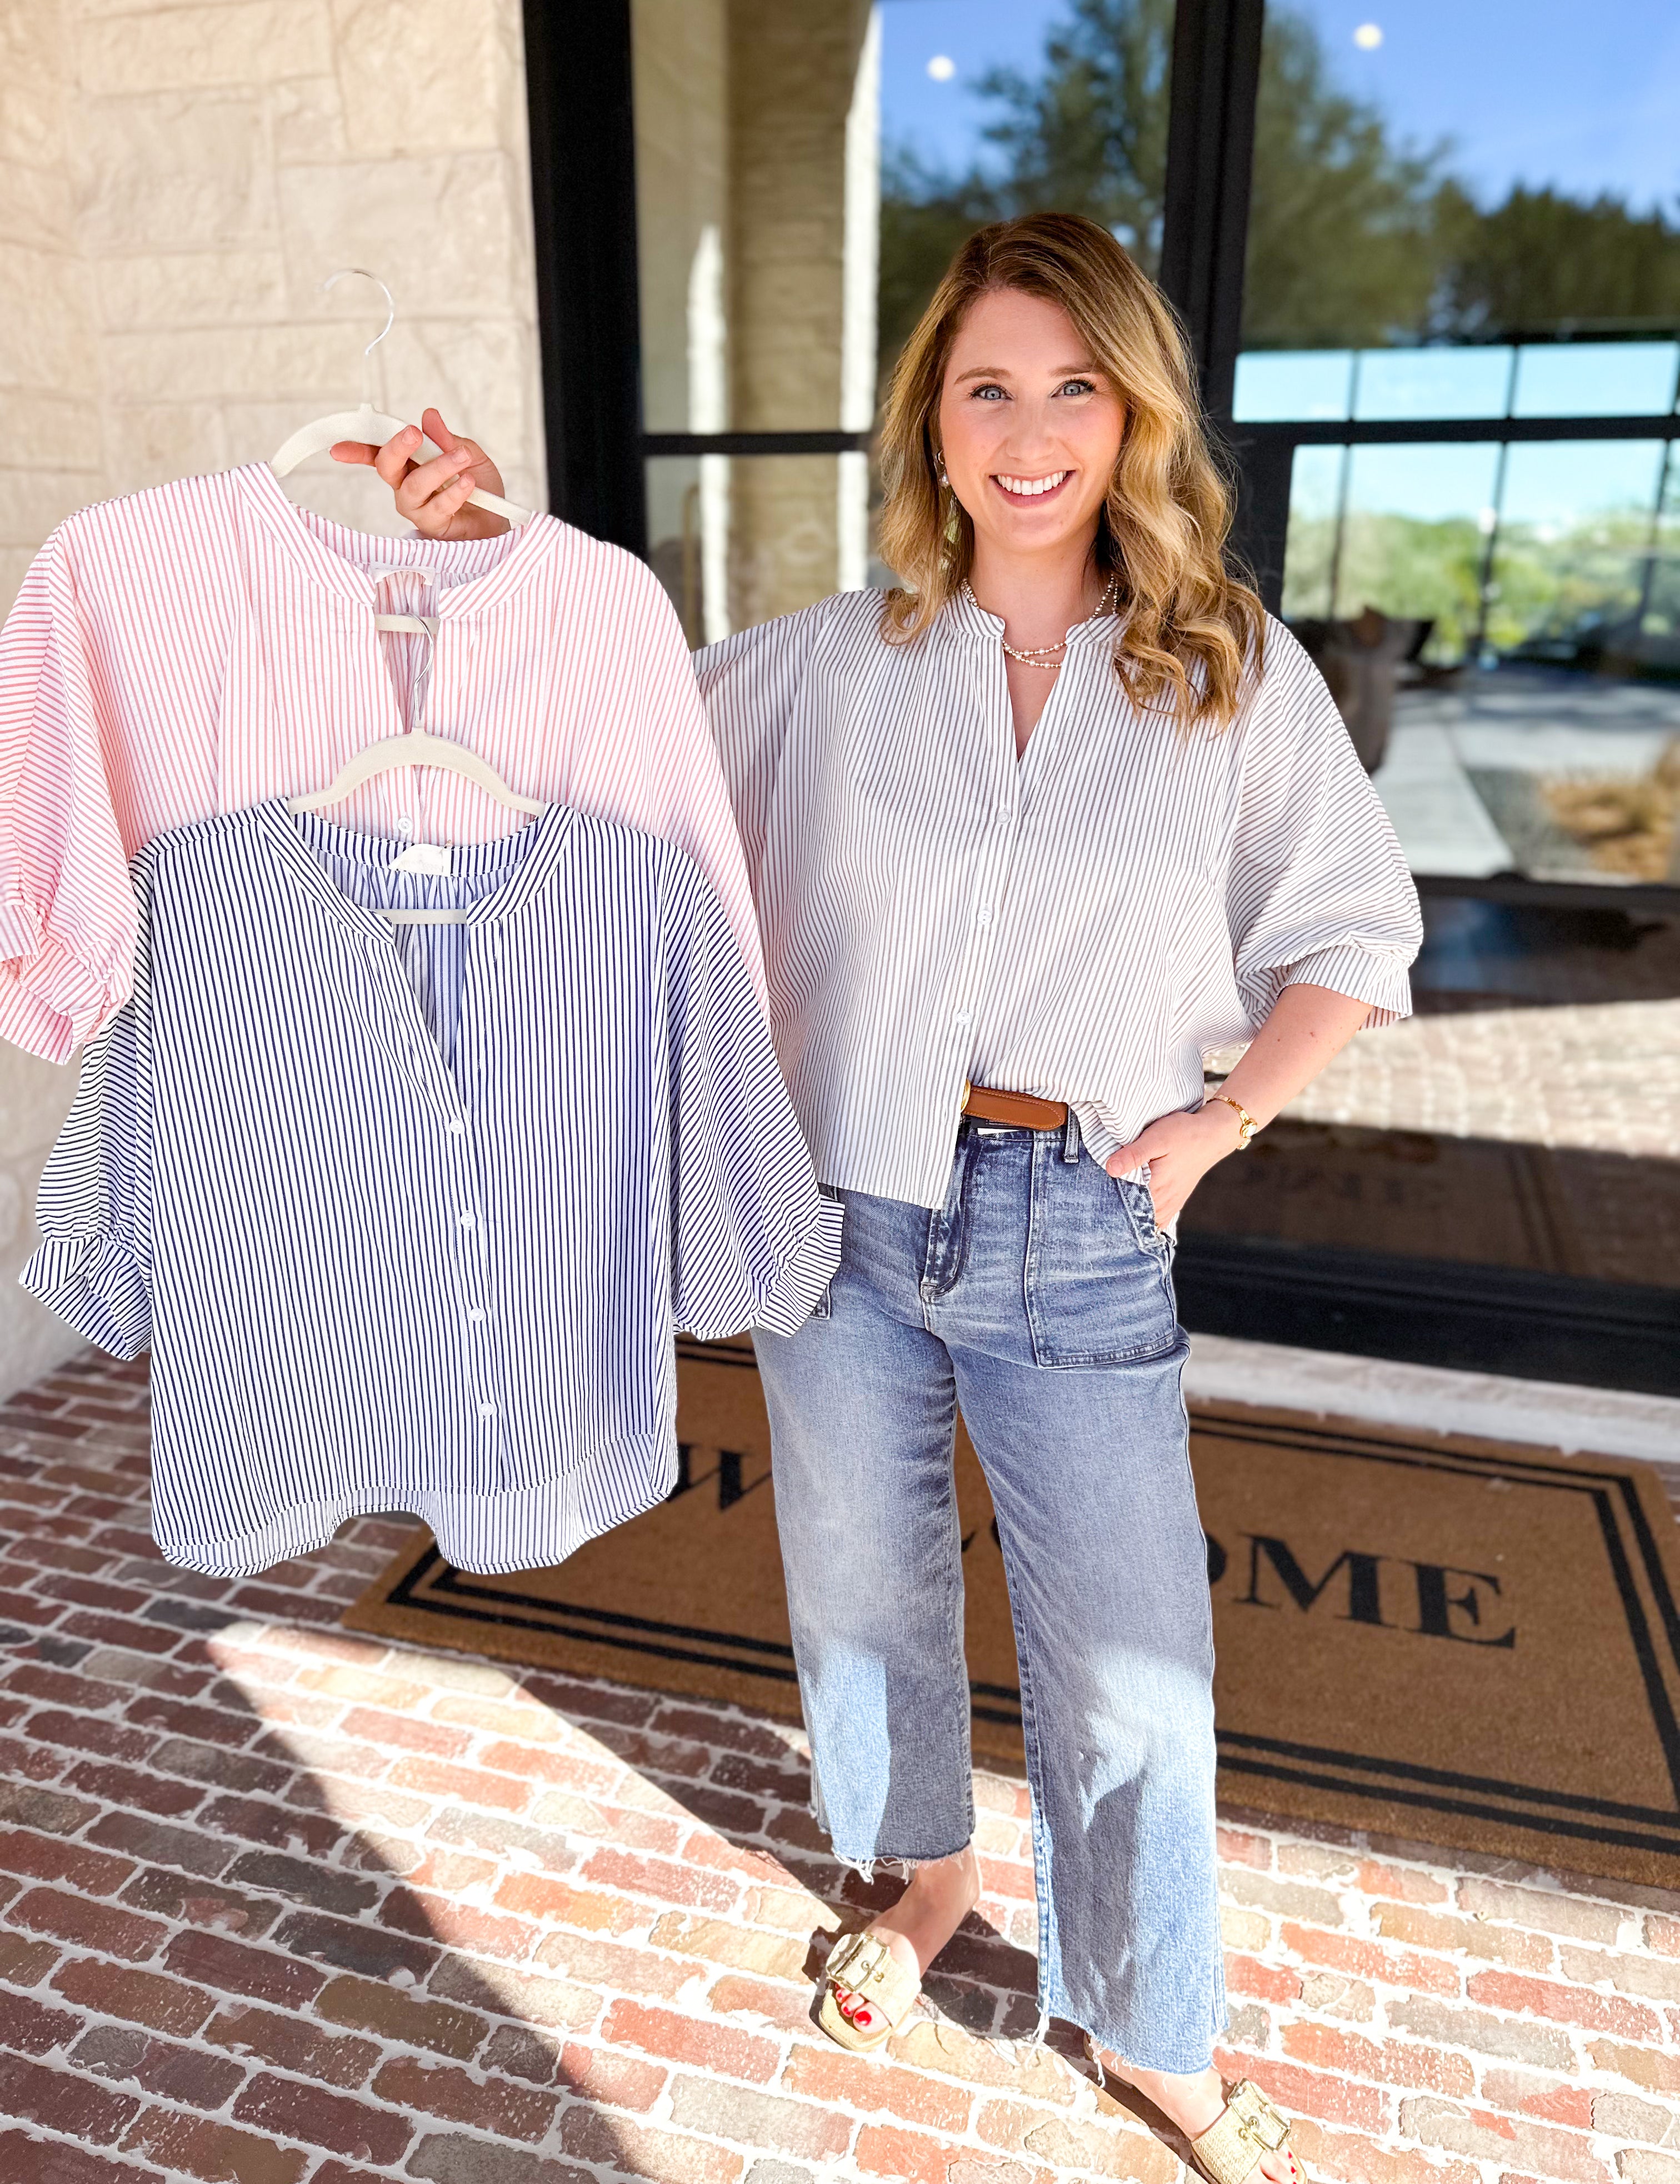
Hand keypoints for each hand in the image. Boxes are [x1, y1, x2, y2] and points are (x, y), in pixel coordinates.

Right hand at [329, 405, 509, 539]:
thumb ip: (448, 439)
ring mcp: (417, 507)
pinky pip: (437, 507)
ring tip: (462, 459)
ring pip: (413, 486)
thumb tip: (429, 416)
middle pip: (386, 466)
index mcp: (409, 463)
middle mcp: (406, 485)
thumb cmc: (479, 487)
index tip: (337, 448)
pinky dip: (454, 491)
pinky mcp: (432, 526)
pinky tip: (469, 483)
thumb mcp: (468, 454)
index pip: (378, 452)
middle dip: (397, 447)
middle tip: (414, 434)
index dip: (356, 449)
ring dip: (438, 468)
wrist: (498, 520)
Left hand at [1104, 1102, 1244, 1226]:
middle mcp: (1163, 1203)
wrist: (1213, 1134)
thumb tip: (1110, 1169)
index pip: (1124, 1207)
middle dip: (1114, 1213)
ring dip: (1128, 1216)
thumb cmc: (1184, 1133)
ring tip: (1109, 1206)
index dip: (1106, 1203)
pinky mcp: (1174, 1202)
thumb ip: (1133, 1154)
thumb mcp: (1157, 1138)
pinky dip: (1143, 1216)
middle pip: (1132, 1217)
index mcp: (1156, 1188)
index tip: (1092, 1199)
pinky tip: (1131, 1208)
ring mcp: (1170, 1205)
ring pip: (1144, 1221)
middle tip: (1095, 1205)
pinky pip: (1155, 1219)